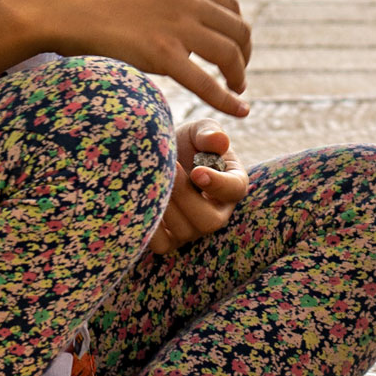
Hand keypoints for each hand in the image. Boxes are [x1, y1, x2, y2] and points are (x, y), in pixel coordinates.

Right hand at [40, 0, 251, 117]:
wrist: (60, 7)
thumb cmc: (88, 4)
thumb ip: (163, 3)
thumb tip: (172, 27)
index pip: (230, 6)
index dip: (238, 32)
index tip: (234, 52)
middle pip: (238, 29)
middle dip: (244, 56)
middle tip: (237, 77)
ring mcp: (177, 25)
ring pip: (230, 54)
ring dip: (239, 76)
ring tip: (236, 92)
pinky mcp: (163, 53)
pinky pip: (207, 82)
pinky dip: (228, 99)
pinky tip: (239, 110)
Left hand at [147, 118, 249, 254]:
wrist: (159, 158)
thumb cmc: (186, 142)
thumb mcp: (199, 130)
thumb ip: (209, 133)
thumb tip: (219, 141)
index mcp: (232, 183)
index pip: (234, 190)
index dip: (217, 184)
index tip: (197, 171)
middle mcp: (217, 212)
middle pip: (210, 221)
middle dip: (185, 197)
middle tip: (169, 171)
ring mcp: (194, 229)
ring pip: (185, 232)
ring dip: (165, 207)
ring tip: (152, 182)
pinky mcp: (171, 240)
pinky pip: (162, 245)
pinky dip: (150, 227)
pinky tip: (141, 201)